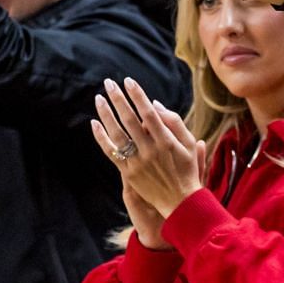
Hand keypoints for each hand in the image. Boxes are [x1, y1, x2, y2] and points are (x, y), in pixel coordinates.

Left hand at [90, 78, 205, 218]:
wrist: (180, 201)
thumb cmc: (187, 169)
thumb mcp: (189, 144)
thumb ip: (174, 122)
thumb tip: (155, 104)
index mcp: (166, 141)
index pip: (148, 113)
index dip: (137, 96)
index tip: (128, 81)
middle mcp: (150, 150)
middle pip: (129, 120)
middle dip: (118, 99)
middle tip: (109, 83)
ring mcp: (137, 162)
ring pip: (117, 134)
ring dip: (106, 114)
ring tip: (99, 98)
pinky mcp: (128, 173)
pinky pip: (111, 152)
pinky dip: (101, 137)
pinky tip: (94, 123)